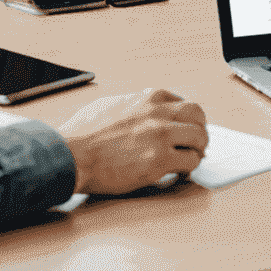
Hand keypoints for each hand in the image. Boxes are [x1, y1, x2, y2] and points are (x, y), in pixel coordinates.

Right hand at [60, 88, 208, 194]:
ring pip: (200, 138)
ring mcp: (161, 135)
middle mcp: (159, 112)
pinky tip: (180, 173)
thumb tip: (141, 109)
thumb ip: (132, 103)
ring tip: (188, 160)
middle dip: (199, 130)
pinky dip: (189, 168)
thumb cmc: (82, 133)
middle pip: (198, 116)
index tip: (184, 130)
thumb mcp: (110, 104)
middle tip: (195, 145)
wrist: (71, 154)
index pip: (183, 103)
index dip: (186, 120)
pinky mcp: (159, 160)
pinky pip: (190, 162)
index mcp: (149, 98)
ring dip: (197, 150)